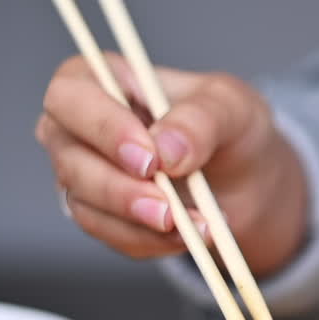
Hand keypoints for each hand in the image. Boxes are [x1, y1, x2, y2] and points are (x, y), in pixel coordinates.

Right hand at [35, 54, 307, 276]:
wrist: (249, 179)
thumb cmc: (231, 128)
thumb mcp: (233, 108)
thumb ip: (201, 120)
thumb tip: (166, 149)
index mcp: (104, 79)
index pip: (72, 94)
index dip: (103, 127)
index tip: (149, 159)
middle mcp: (80, 126)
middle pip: (69, 156)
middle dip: (118, 189)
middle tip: (168, 207)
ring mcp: (84, 172)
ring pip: (84, 202)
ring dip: (139, 221)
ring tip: (195, 224)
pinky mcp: (100, 214)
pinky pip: (110, 234)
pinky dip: (151, 240)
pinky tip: (189, 234)